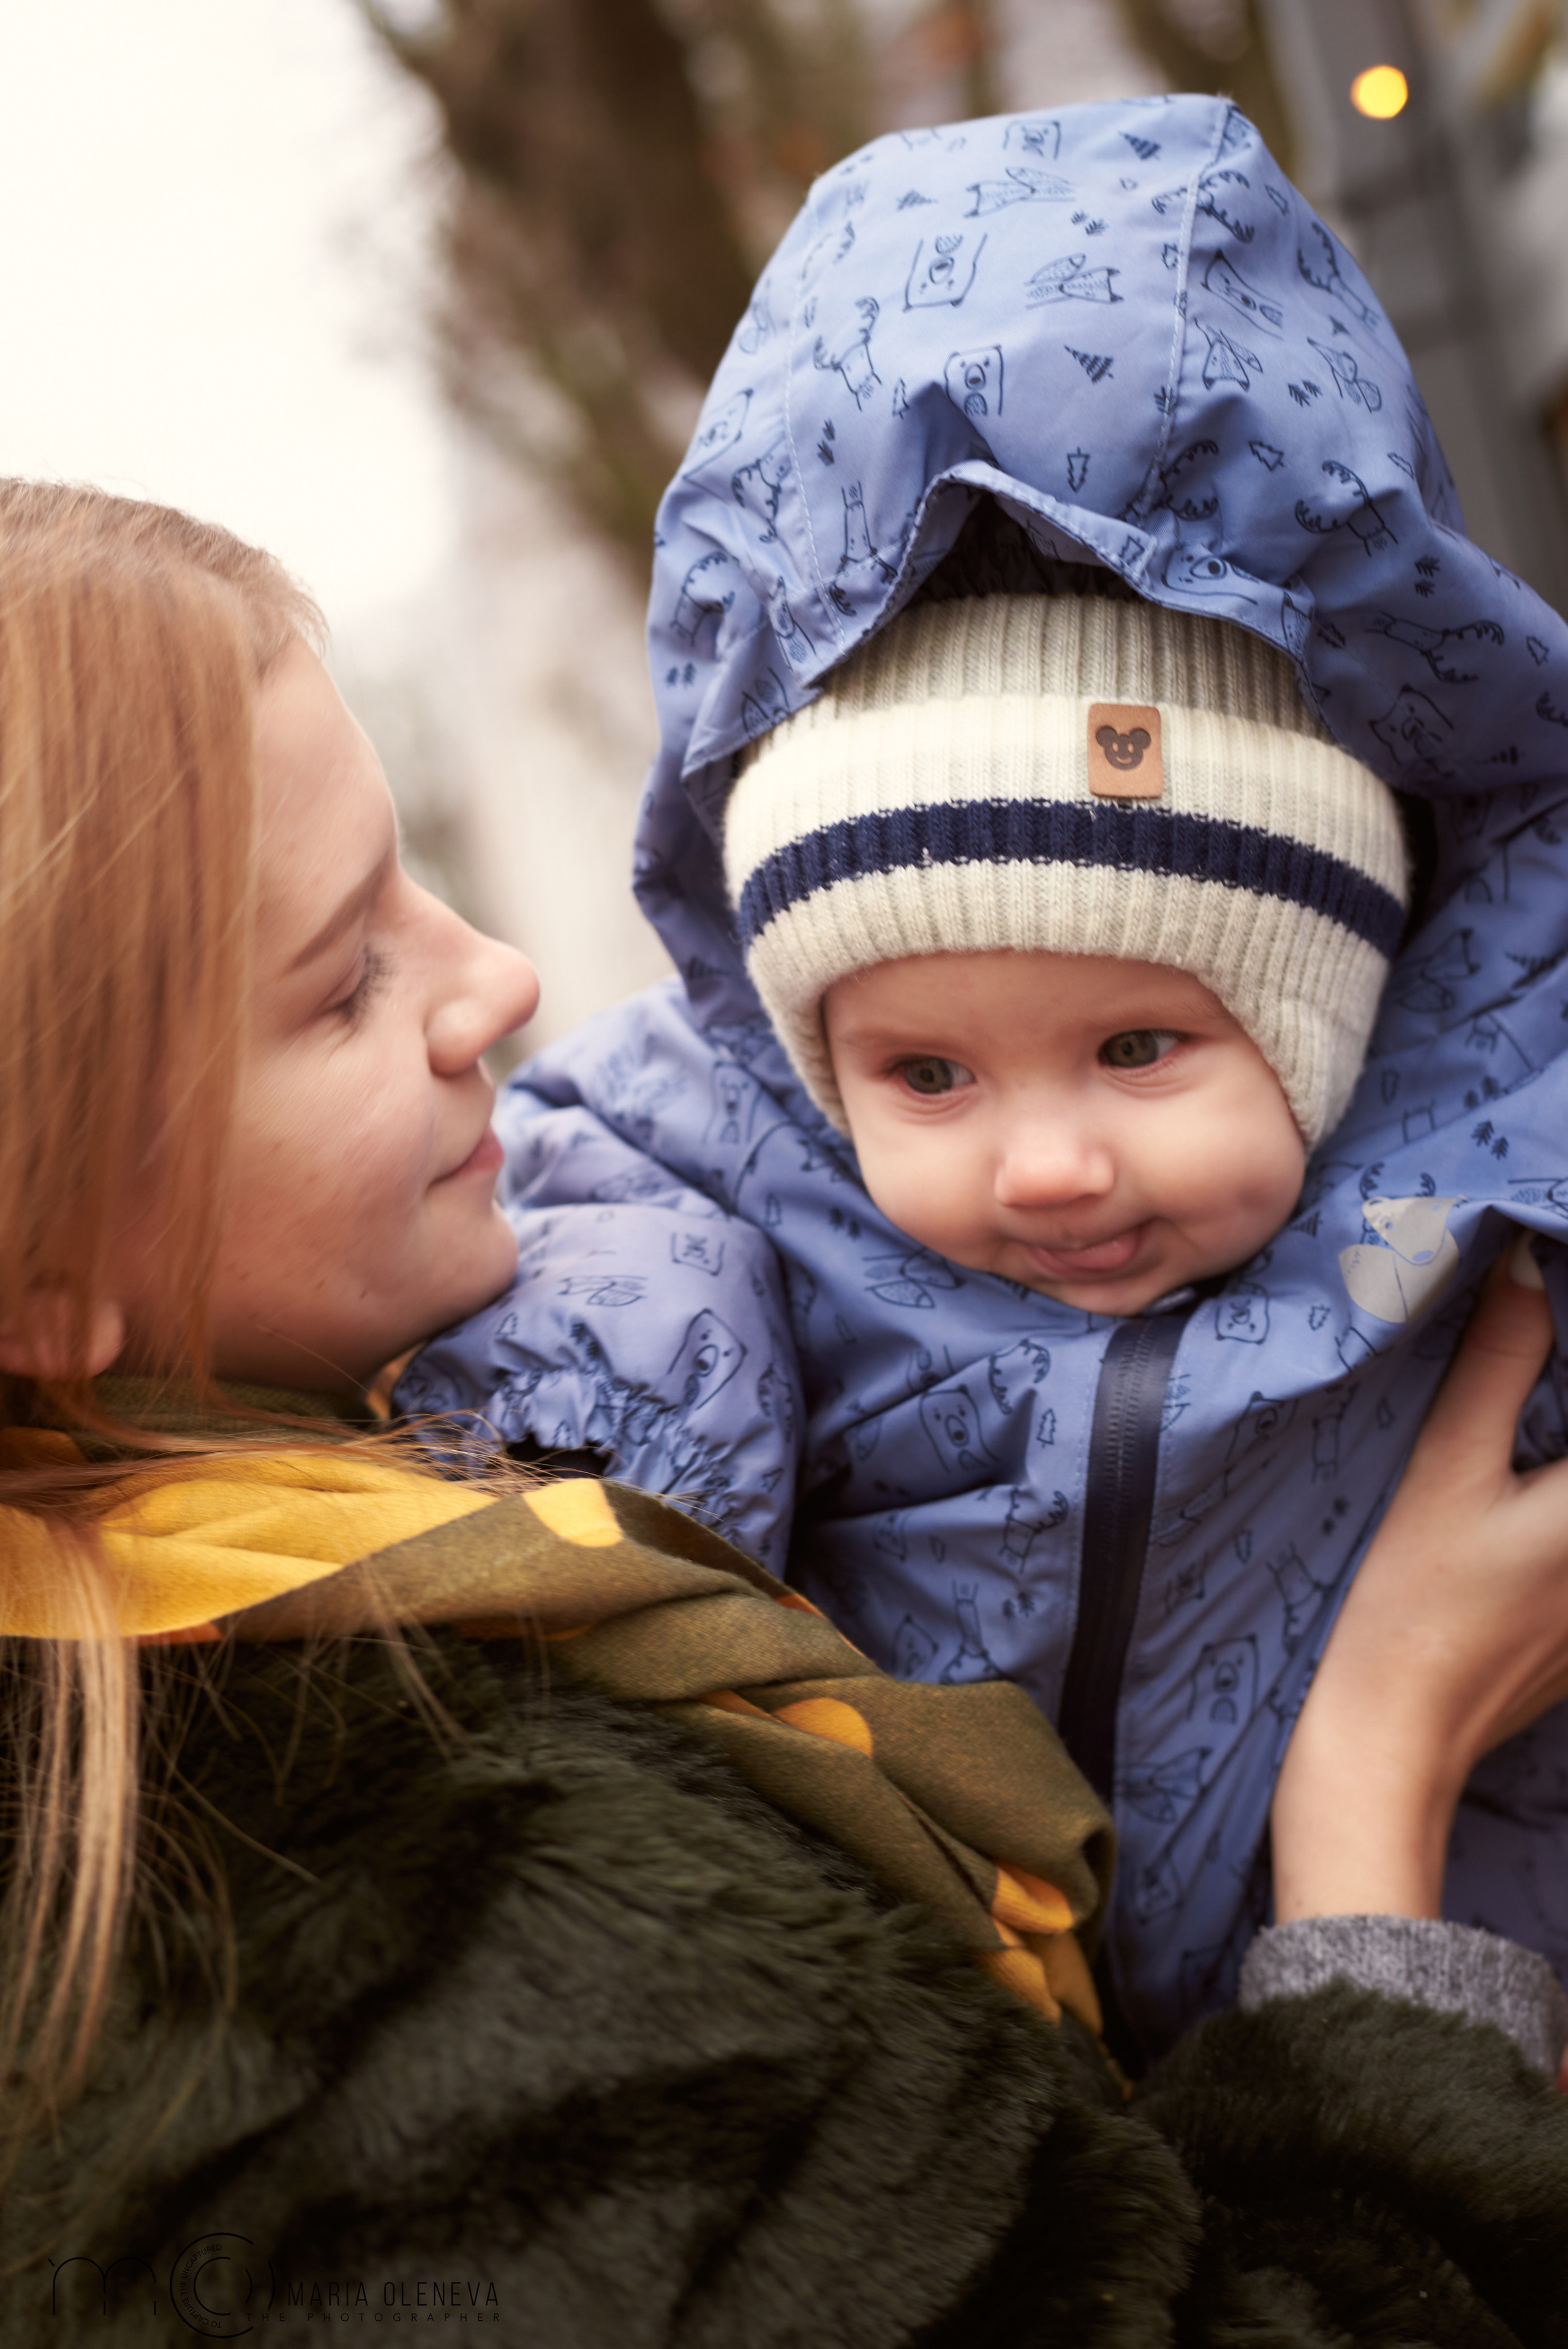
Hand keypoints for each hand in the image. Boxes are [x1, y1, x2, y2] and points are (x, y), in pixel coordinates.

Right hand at [1272, 1238, 1567, 1920]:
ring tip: (1513, 1419)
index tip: (1538, 1295)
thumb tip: (1526, 1262)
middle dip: (1552, 1396)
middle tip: (1524, 1341)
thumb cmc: (1405, 1609)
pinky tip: (1512, 1486)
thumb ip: (1497, 1362)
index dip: (1564, 1341)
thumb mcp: (1442, 1470)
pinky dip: (1545, 1499)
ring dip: (1546, 1444)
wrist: (1386, 1745)